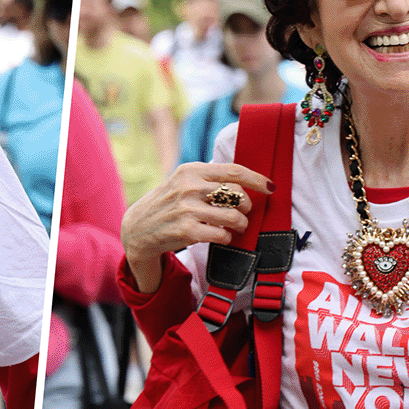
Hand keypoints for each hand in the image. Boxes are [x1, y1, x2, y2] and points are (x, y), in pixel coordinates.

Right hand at [121, 162, 272, 293]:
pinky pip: (222, 235)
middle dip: (248, 206)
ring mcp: (187, 209)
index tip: (270, 186)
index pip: (233, 170)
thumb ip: (209, 178)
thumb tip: (246, 179)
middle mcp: (189, 186)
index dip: (256, 179)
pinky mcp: (186, 230)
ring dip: (241, 224)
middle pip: (237, 194)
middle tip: (244, 212)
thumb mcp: (183, 181)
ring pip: (234, 216)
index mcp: (192, 170)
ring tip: (236, 226)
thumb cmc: (169, 203)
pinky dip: (227, 238)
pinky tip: (221, 236)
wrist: (138, 228)